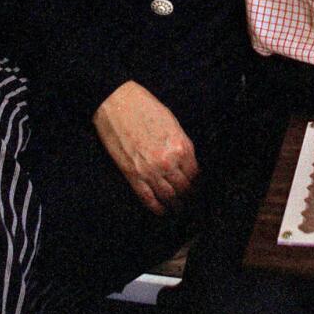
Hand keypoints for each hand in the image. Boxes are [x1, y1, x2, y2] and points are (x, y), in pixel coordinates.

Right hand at [93, 81, 198, 215]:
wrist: (116, 103)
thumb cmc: (144, 106)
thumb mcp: (172, 122)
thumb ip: (181, 143)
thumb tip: (186, 159)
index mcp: (181, 147)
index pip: (195, 173)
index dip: (197, 182)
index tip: (197, 187)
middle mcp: (168, 162)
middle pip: (184, 187)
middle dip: (189, 196)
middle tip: (191, 201)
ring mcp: (150, 171)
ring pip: (168, 196)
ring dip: (175, 204)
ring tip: (178, 209)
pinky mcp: (132, 175)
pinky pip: (147, 198)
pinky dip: (156, 207)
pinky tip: (161, 211)